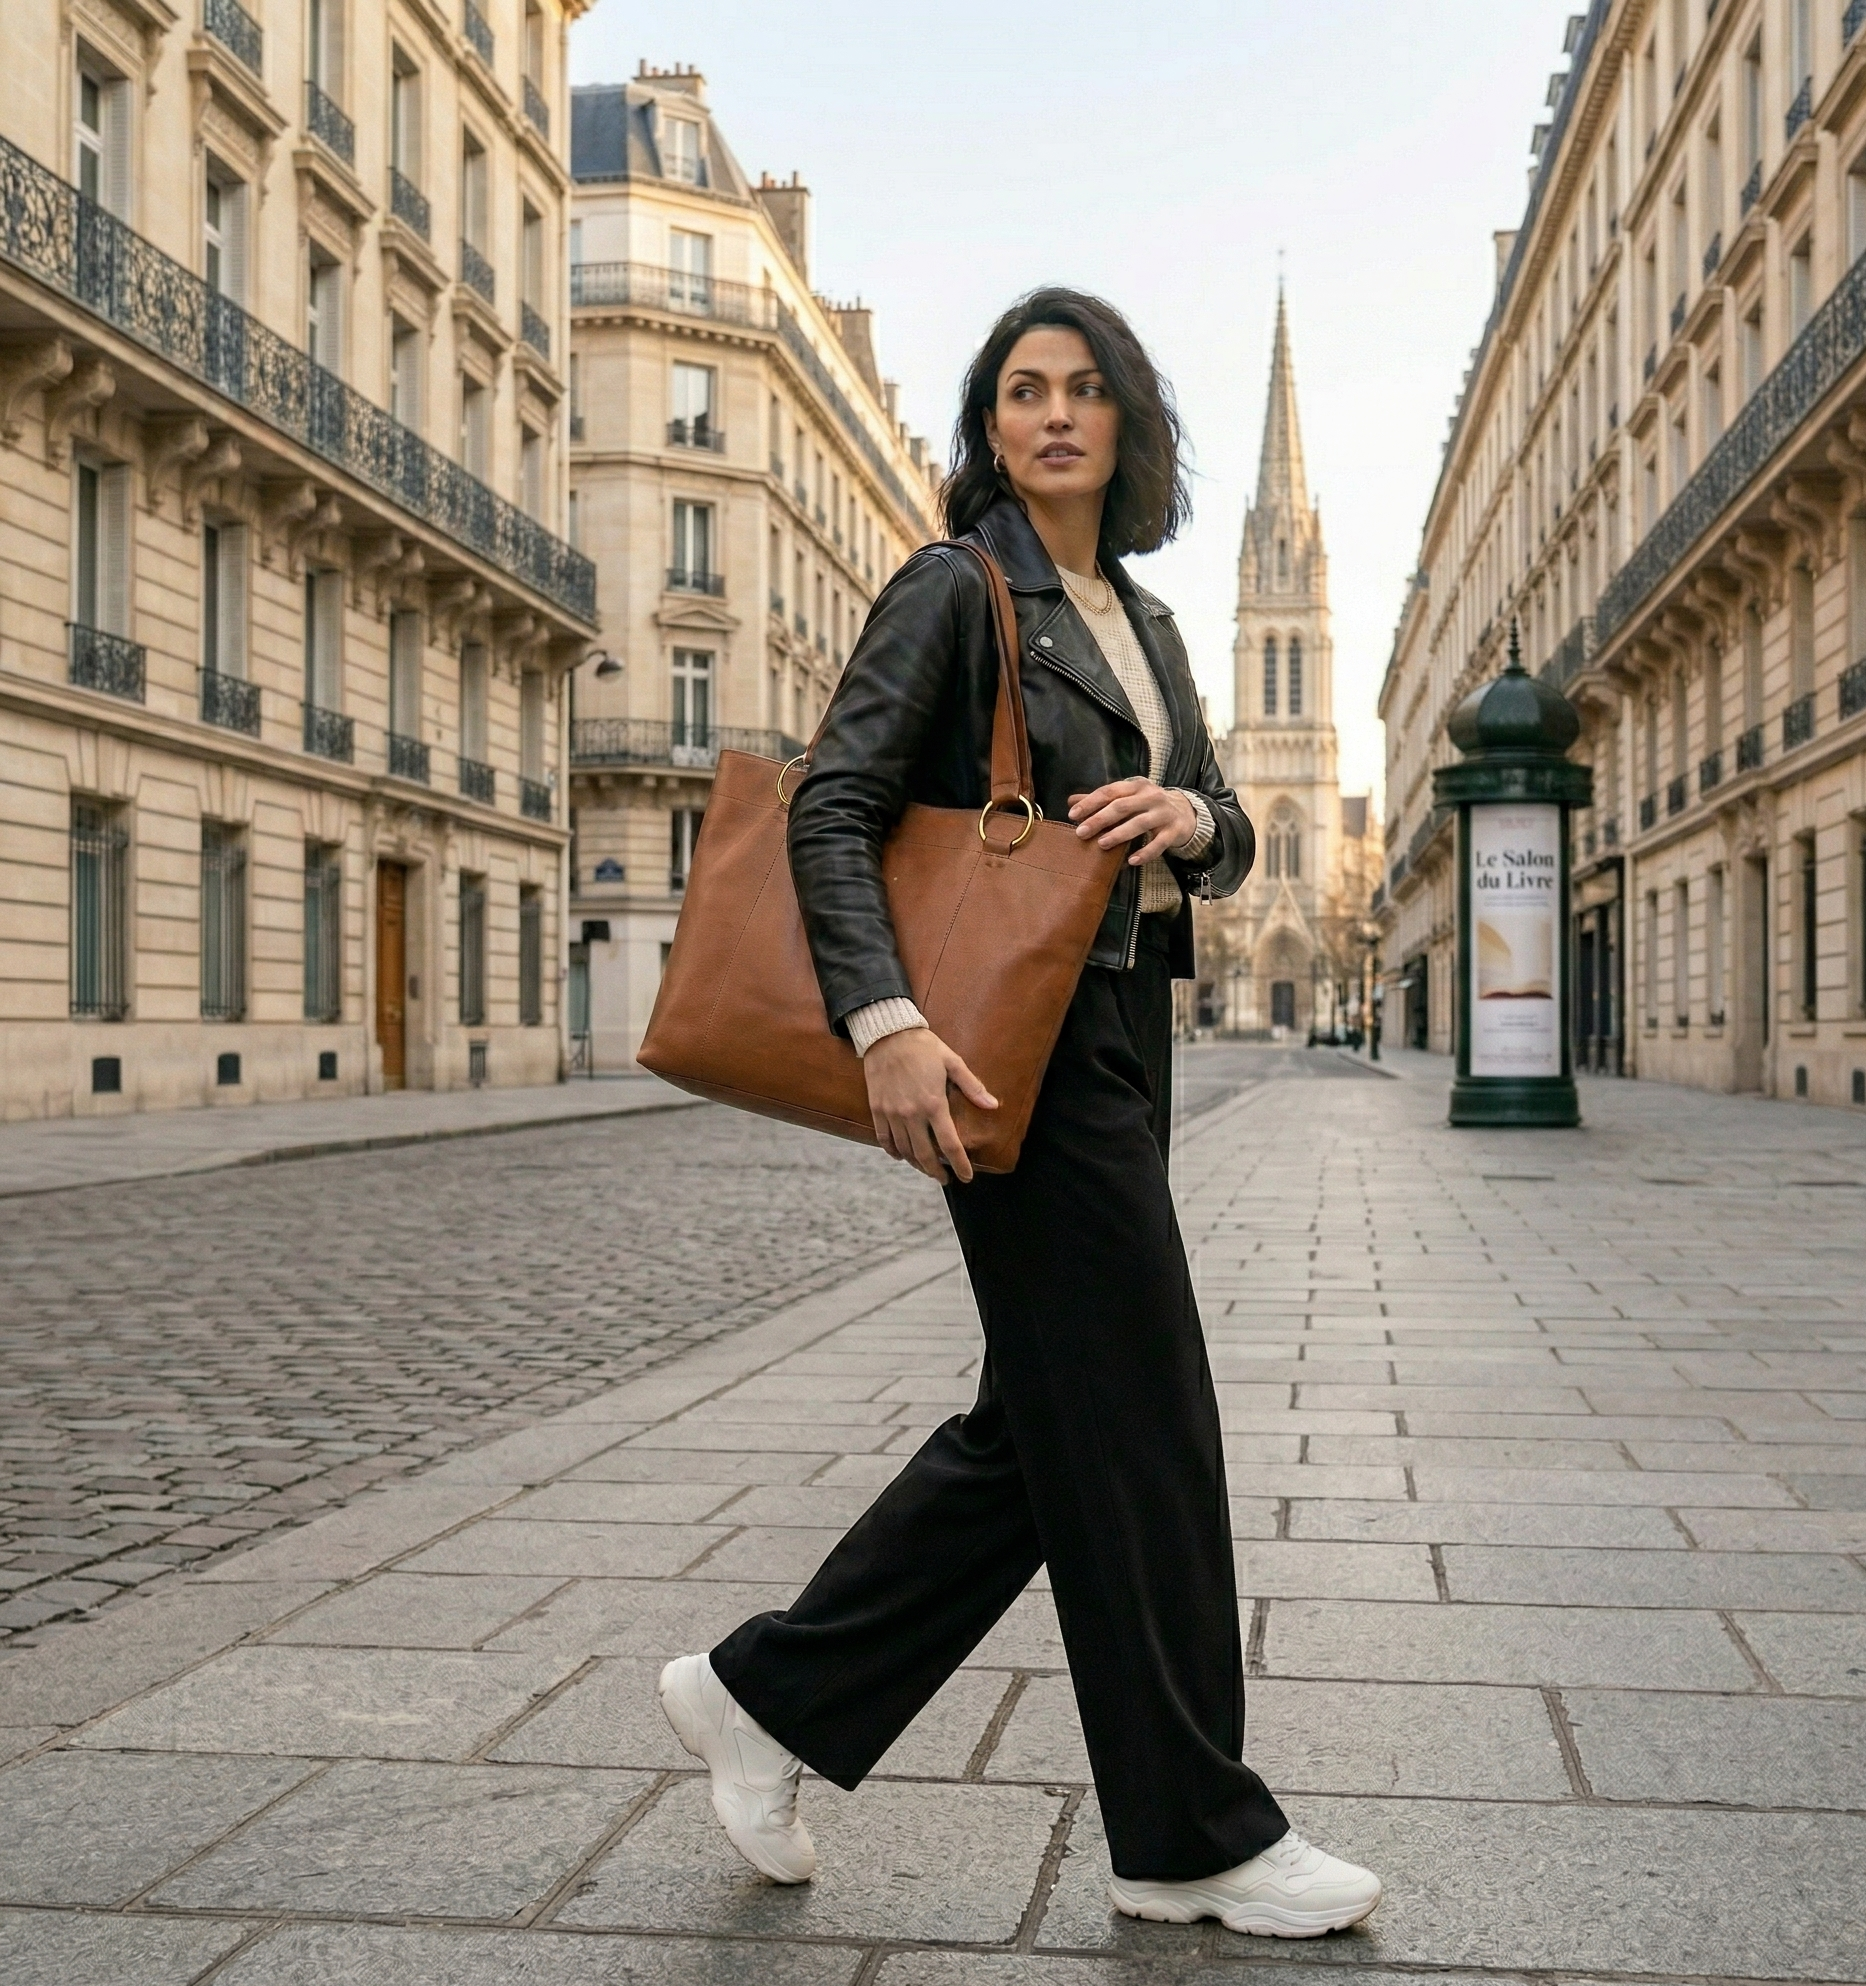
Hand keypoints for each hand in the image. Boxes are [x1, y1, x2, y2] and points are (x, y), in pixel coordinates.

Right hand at [863, 1028, 996, 1183]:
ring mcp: (892, 1113)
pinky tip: (902, 1156)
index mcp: (934, 1104)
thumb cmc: (923, 1047)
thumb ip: (972, 1086)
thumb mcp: (952, 1062)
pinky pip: (884, 1139)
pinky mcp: (877, 1109)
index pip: (949, 1145)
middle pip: (924, 1155)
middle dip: (936, 1172)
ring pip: (904, 1151)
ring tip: (926, 1168)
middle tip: (945, 1179)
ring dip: (916, 1164)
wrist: (887, 1034)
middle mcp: (912, 1114)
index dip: (960, 1164)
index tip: (966, 1176)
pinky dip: (894, 1151)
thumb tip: (992, 1105)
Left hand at [1068, 778, 1197, 865]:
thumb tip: (1072, 801)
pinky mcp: (1174, 831)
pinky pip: (1159, 844)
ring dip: (1119, 834)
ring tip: (1101, 844)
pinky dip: (1145, 852)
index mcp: (1136, 786)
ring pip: (1139, 823)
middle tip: (1081, 832)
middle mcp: (1151, 796)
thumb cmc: (1148, 806)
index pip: (1110, 791)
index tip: (1073, 814)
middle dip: (1100, 819)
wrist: (1185, 813)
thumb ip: (1101, 800)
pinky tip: (1131, 861)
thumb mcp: (1127, 798)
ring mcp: (1164, 813)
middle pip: (1122, 806)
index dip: (1091, 802)